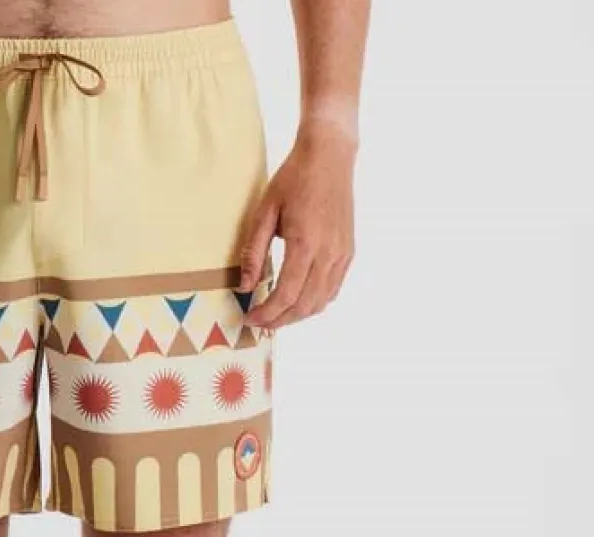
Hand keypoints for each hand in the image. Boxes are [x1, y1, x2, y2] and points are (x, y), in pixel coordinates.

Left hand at [240, 125, 356, 328]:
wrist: (329, 156)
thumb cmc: (294, 179)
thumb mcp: (264, 212)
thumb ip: (253, 253)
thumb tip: (245, 287)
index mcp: (305, 243)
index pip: (286, 295)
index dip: (266, 314)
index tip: (250, 319)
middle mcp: (328, 253)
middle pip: (304, 305)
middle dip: (279, 320)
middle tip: (260, 323)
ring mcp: (342, 254)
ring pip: (320, 302)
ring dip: (297, 315)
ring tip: (276, 316)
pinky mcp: (348, 252)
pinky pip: (332, 289)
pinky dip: (314, 303)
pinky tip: (298, 301)